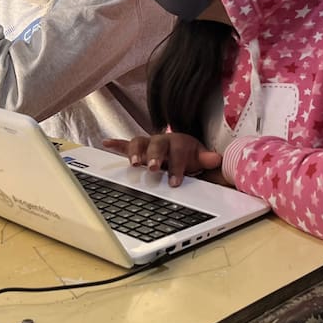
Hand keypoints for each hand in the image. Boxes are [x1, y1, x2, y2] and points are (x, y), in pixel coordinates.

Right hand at [102, 133, 221, 186]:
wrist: (180, 146)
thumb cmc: (187, 154)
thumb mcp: (198, 156)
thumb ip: (206, 159)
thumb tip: (216, 159)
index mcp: (178, 142)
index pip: (177, 153)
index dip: (176, 166)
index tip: (174, 182)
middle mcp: (161, 141)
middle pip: (157, 145)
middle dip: (154, 156)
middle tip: (153, 169)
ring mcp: (148, 144)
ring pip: (139, 143)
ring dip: (135, 152)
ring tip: (133, 163)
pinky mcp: (138, 148)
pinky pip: (125, 144)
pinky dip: (116, 144)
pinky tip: (106, 143)